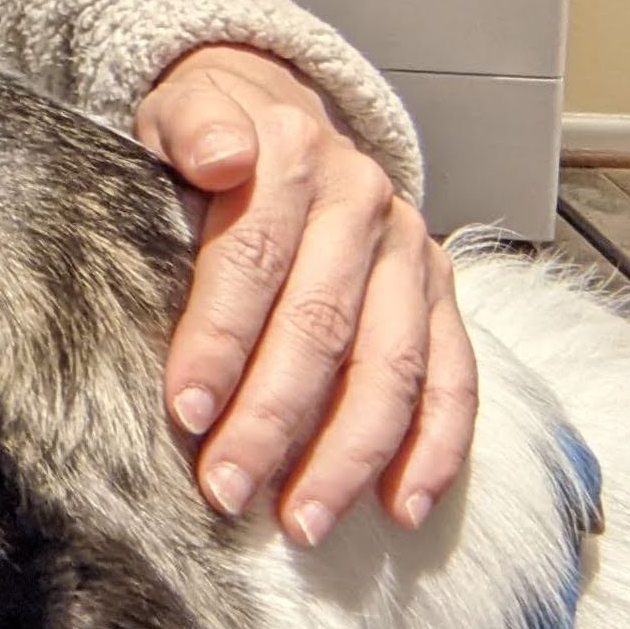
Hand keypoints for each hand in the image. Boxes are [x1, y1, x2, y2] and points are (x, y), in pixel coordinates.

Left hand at [135, 44, 477, 546]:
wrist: (271, 107)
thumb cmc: (203, 137)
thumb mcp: (176, 112)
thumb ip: (191, 127)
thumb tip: (219, 155)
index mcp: (294, 159)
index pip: (251, 262)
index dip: (217, 341)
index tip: (185, 412)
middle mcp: (362, 205)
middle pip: (321, 327)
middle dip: (272, 419)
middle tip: (227, 490)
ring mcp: (409, 253)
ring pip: (390, 366)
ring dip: (348, 453)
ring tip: (302, 521)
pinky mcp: (439, 293)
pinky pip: (452, 377)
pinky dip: (434, 448)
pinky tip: (401, 506)